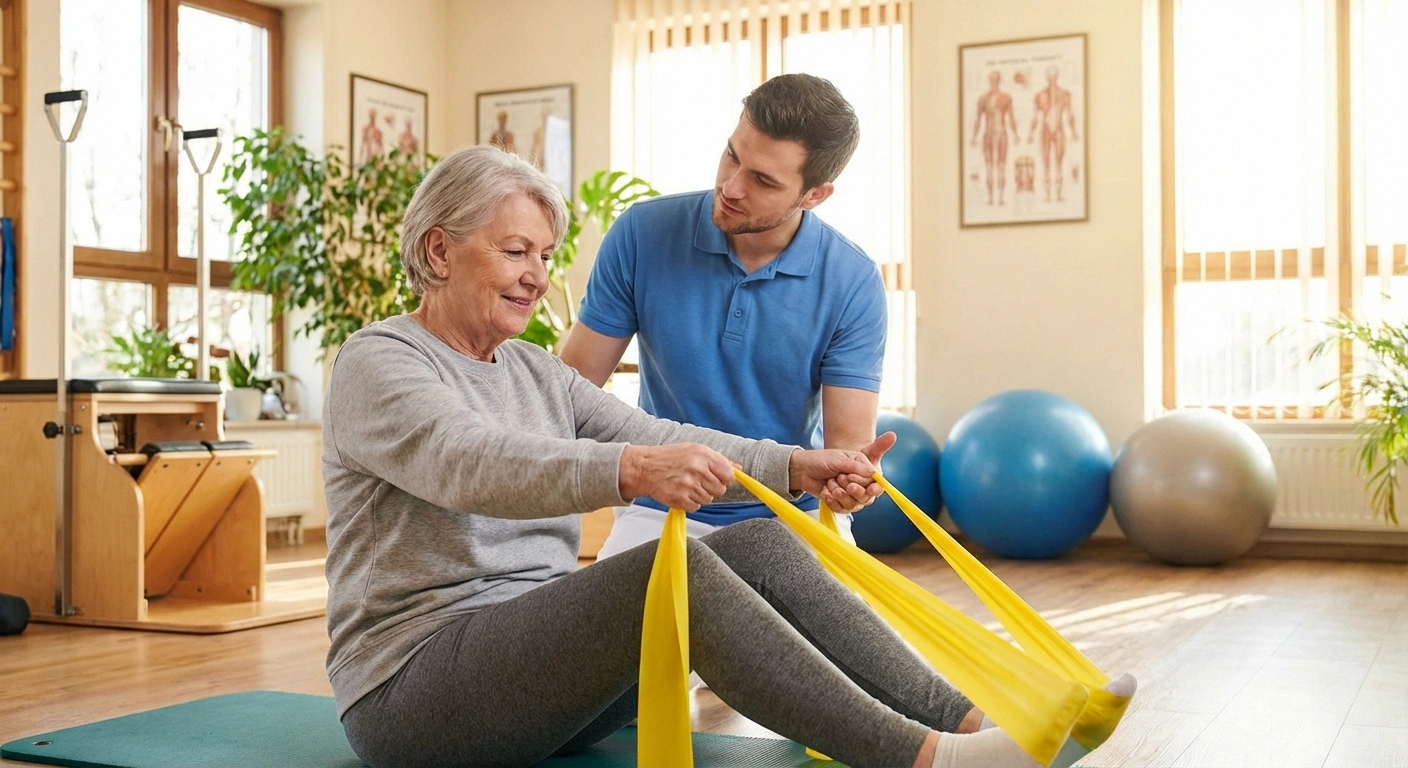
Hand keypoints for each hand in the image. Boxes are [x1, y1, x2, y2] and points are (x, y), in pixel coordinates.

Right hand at [619, 443, 734, 511]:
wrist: (644, 467)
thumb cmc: (670, 457)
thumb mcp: (695, 451)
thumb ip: (718, 460)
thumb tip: (739, 467)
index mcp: (703, 454)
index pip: (729, 474)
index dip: (725, 478)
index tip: (717, 477)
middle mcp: (697, 469)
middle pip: (720, 489)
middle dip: (711, 488)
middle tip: (697, 481)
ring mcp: (688, 485)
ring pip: (708, 499)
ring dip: (700, 495)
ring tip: (686, 485)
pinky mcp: (679, 498)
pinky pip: (696, 507)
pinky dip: (690, 502)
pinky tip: (680, 492)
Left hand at [788, 432, 894, 512]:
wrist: (803, 469)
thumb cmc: (822, 460)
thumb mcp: (840, 459)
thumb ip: (857, 467)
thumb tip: (874, 474)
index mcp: (864, 469)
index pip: (876, 483)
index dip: (872, 487)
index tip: (868, 488)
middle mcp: (859, 483)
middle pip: (866, 496)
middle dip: (853, 490)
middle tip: (841, 478)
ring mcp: (850, 495)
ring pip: (853, 504)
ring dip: (840, 494)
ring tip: (830, 483)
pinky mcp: (840, 504)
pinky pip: (841, 509)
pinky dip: (832, 500)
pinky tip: (825, 491)